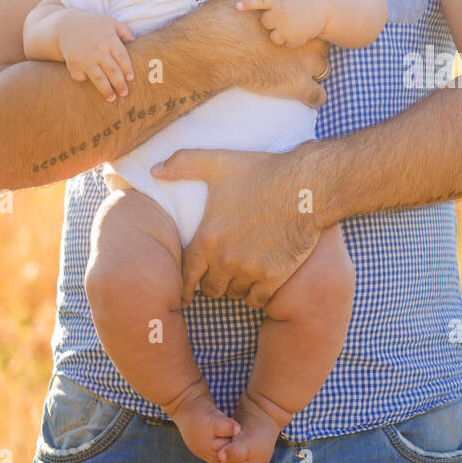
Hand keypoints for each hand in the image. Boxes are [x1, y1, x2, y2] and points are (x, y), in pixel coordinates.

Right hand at [56, 11, 134, 100]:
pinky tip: (90, 81)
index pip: (122, 57)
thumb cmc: (93, 25)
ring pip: (98, 78)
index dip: (127, 68)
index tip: (131, 78)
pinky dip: (85, 80)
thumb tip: (136, 43)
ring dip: (106, 90)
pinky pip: (81, 77)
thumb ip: (125, 31)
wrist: (65, 26)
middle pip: (112, 70)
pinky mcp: (73, 63)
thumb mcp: (111, 23)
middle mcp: (97, 50)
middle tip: (125, 94)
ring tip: (112, 98)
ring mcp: (85, 58)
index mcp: (109, 39)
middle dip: (119, 83)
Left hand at [149, 148, 321, 308]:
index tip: (185, 294)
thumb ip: (183, 163)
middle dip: (213, 284)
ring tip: (241, 278)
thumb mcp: (218, 162)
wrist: (306, 186)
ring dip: (235, 288)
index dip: (184, 287)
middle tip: (220, 278)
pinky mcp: (275, 276)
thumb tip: (155, 170)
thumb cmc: (262, 172)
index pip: (187, 275)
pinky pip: (257, 299)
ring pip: (234, 293)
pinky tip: (260, 284)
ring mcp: (251, 270)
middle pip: (211, 289)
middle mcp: (225, 259)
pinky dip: (256, 295)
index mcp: (207, 238)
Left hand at [235, 0, 328, 47]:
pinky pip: (285, 43)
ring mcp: (287, 29)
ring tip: (292, 24)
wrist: (325, 7)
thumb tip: (258, 2)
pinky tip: (299, 31)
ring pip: (274, 36)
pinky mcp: (294, 40)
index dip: (247, 4)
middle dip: (272, 19)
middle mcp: (280, 15)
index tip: (237, 7)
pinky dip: (291, 39)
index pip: (259, 1)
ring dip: (280, 31)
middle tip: (285, 14)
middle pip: (265, 21)